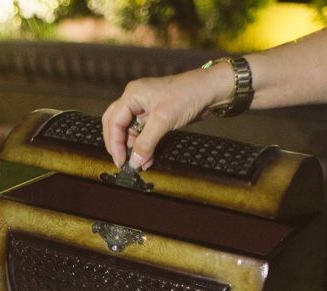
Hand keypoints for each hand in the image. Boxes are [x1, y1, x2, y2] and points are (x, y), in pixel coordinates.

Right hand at [102, 64, 232, 168]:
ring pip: (129, 131)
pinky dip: (143, 146)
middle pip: (115, 124)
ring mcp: (145, 108)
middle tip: (122, 162)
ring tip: (139, 164)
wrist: (212, 90)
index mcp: (132, 95)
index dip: (114, 143)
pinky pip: (142, 133)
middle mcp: (135, 100)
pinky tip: (147, 158)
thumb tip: (134, 162)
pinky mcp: (156, 116)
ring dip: (132, 148)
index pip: (114, 122)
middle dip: (118, 145)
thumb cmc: (187, 95)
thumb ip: (146, 142)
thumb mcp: (163, 120)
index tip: (120, 161)